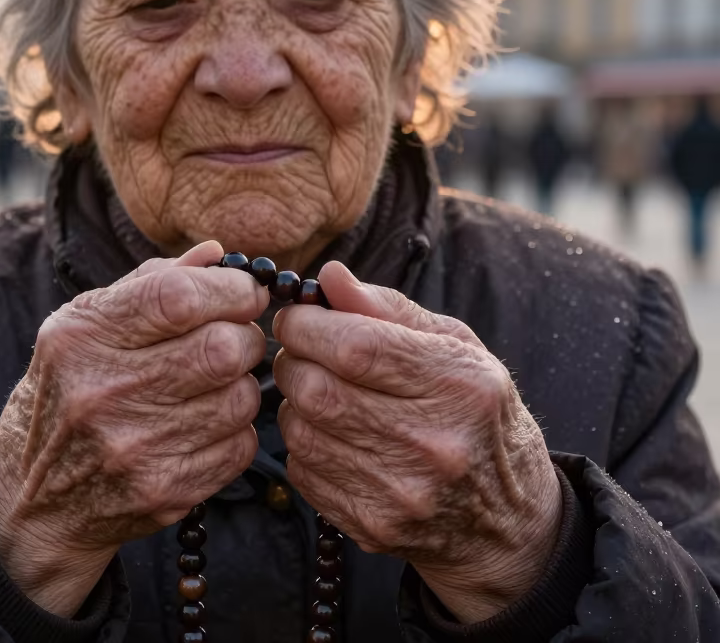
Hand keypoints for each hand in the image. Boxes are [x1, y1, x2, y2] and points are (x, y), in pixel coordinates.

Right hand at [0, 241, 267, 616]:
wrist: (34, 498)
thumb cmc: (70, 390)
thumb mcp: (86, 325)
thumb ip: (153, 282)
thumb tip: (220, 255)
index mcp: (81, 337)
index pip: (178, 296)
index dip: (229, 288)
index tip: (245, 291)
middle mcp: (102, 391)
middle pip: (222, 348)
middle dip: (245, 334)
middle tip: (236, 336)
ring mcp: (133, 448)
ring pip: (241, 398)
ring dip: (241, 384)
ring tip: (216, 384)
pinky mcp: (162, 492)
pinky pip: (240, 446)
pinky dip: (236, 431)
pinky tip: (205, 425)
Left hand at [272, 262, 561, 623]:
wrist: (507, 518)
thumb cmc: (476, 412)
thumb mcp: (454, 345)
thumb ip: (388, 306)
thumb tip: (329, 276)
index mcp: (458, 385)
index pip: (356, 347)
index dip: (308, 324)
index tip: (297, 316)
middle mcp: (433, 444)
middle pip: (319, 390)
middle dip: (293, 359)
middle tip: (302, 351)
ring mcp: (402, 492)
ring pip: (302, 430)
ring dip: (295, 402)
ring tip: (320, 391)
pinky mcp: (373, 526)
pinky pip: (303, 470)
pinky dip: (303, 443)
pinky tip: (331, 434)